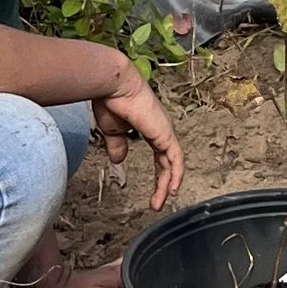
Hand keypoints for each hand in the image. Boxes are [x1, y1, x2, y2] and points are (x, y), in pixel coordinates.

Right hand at [94, 67, 183, 211]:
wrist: (113, 84)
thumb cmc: (110, 101)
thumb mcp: (112, 130)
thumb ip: (118, 145)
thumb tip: (118, 160)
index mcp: (150, 128)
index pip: (160, 156)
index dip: (158, 175)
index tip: (152, 192)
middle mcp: (161, 130)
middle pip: (167, 163)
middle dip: (162, 184)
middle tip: (156, 202)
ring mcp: (165, 131)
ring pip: (172, 164)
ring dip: (166, 184)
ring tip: (158, 202)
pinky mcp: (165, 133)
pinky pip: (176, 159)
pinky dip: (176, 174)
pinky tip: (171, 189)